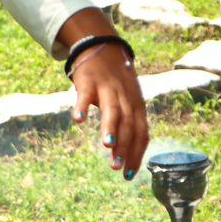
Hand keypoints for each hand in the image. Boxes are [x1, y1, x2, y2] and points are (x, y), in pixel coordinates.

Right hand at [69, 44, 149, 179]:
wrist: (102, 48)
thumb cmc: (116, 83)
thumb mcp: (128, 101)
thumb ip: (128, 125)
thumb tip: (126, 156)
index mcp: (137, 105)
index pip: (141, 132)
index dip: (137, 153)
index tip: (129, 174)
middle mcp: (126, 97)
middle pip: (128, 123)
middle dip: (124, 146)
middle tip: (116, 167)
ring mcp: (108, 87)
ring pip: (112, 109)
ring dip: (110, 127)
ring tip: (107, 145)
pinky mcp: (89, 80)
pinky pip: (86, 94)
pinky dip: (83, 106)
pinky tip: (78, 120)